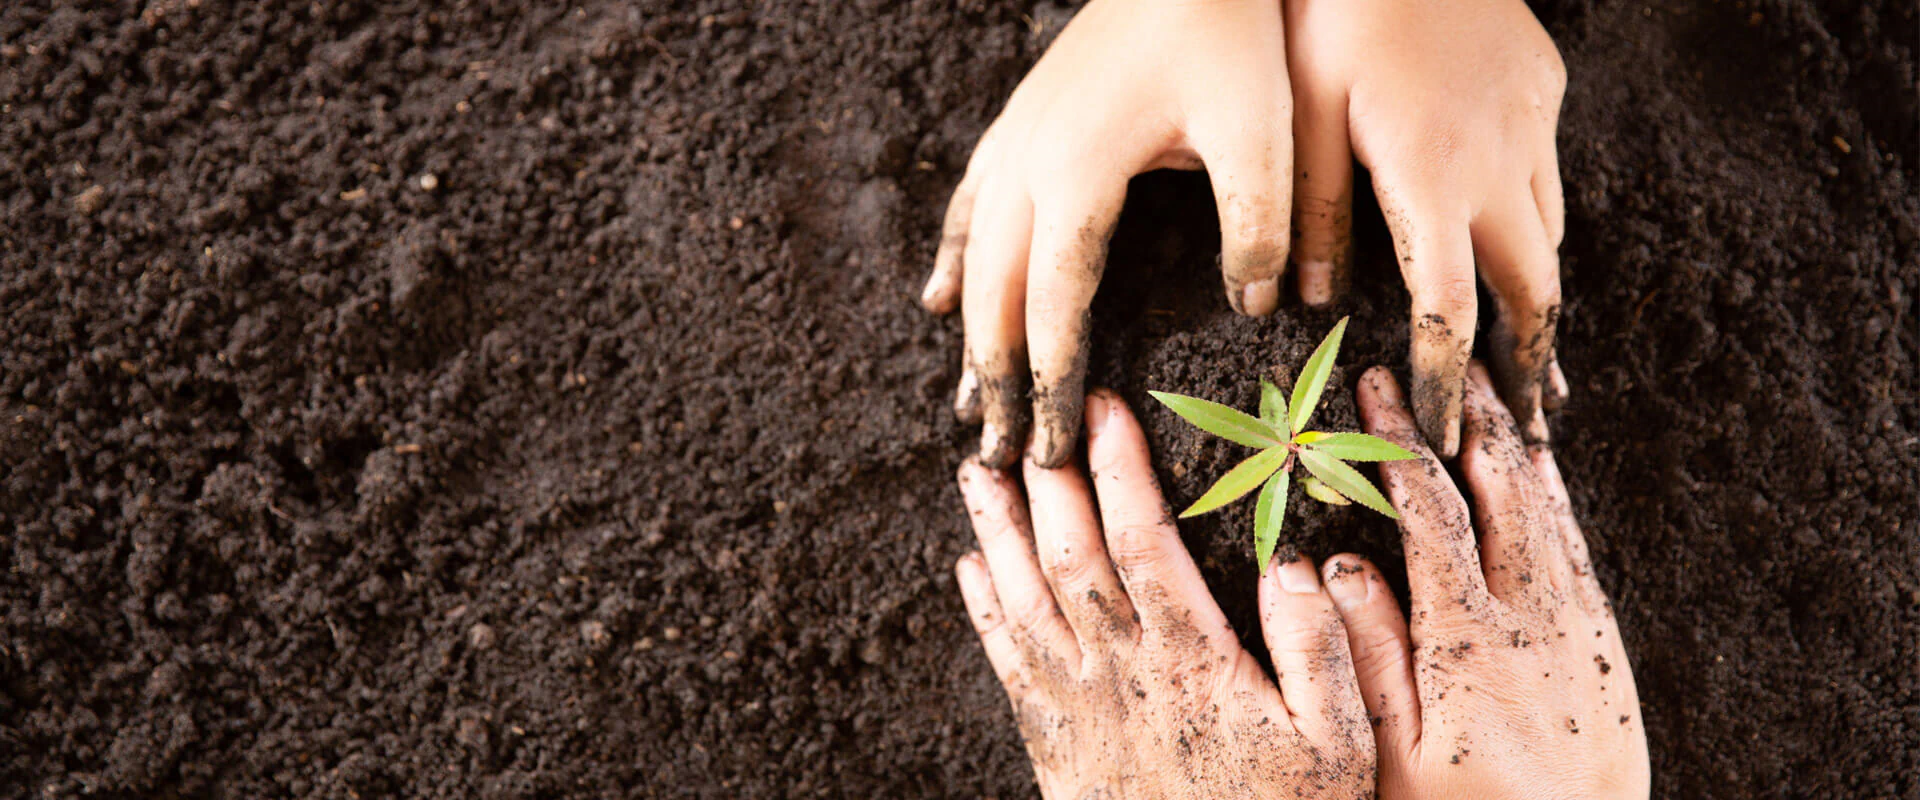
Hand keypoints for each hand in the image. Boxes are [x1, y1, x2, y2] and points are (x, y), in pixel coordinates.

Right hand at [922, 0, 1294, 468]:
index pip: (1054, 306)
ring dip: (968, 334)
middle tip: (997, 454)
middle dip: (996, 380)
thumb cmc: (1229, 31)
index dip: (1050, 382)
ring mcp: (1018, 139)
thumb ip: (1258, 221)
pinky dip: (952, 260)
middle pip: (995, 295)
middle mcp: (1030, 163)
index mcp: (1079, 175)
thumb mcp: (1261, 128)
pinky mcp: (1024, 121)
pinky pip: (970, 206)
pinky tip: (938, 297)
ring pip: (972, 258)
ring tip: (966, 402)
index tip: (1049, 448)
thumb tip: (1253, 305)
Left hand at [953, 390, 1373, 799]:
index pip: (1141, 542)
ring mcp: (1080, 706)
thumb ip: (1321, 650)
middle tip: (1024, 419)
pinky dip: (982, 612)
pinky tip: (968, 570)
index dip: (1119, 470)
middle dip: (1044, 480)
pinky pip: (1006, 664)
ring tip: (974, 472)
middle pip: (1066, 556)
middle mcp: (1121, 672)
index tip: (1106, 410)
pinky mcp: (1055, 741)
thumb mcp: (1338, 741)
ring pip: (1023, 599)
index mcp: (1191, 660)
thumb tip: (1297, 563)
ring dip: (995, 531)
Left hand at [1285, 0, 1569, 456]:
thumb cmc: (1331, 7)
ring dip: (1536, 296)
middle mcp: (1500, 157)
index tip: (1448, 436)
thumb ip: (1305, 209)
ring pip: (1550, 232)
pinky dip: (1533, 223)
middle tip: (1525, 427)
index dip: (1449, 382)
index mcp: (1433, 175)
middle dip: (1529, 362)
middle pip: (1534, 287)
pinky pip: (1546, 172)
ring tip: (1526, 356)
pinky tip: (1511, 239)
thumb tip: (1295, 300)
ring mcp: (1531, 117)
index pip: (1450, 309)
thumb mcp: (1297, 112)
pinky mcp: (1541, 81)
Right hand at [1322, 365, 1648, 798]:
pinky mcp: (1602, 645)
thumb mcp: (1392, 755)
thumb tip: (1339, 566)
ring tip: (1486, 390)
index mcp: (1468, 638)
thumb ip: (1369, 656)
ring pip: (1547, 509)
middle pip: (1500, 489)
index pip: (1432, 512)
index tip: (1372, 393)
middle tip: (1435, 365)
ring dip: (1515, 443)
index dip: (1399, 443)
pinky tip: (1541, 467)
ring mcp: (1575, 627)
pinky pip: (1579, 548)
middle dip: (1464, 420)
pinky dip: (1557, 496)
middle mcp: (1531, 617)